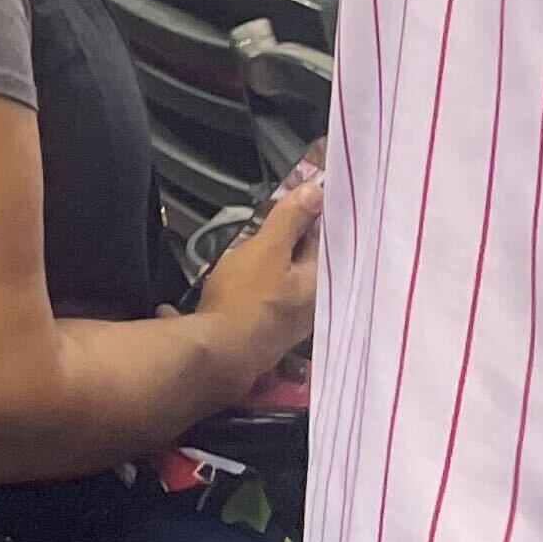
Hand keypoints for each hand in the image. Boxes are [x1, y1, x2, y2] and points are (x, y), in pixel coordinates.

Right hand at [195, 175, 323, 378]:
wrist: (218, 351)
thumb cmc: (246, 298)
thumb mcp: (266, 250)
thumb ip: (289, 221)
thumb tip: (316, 191)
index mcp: (320, 282)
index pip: (324, 239)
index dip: (309, 215)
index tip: (293, 197)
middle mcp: (313, 303)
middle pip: (302, 260)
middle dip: (283, 239)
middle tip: (262, 219)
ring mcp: (291, 319)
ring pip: (283, 278)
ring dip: (266, 260)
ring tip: (244, 243)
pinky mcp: (267, 328)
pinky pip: (265, 294)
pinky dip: (254, 280)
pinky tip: (233, 274)